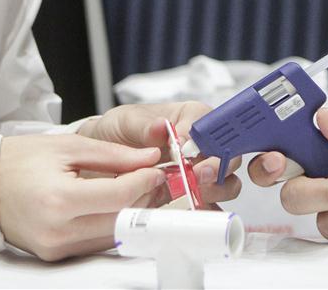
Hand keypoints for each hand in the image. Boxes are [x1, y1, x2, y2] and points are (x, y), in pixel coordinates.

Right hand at [0, 133, 164, 260]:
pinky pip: (96, 243)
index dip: (144, 180)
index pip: (119, 195)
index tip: (153, 168)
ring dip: (131, 213)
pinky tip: (114, 204)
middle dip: (143, 197)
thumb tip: (149, 159)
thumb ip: (114, 154)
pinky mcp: (55, 255)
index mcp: (60, 199)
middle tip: (150, 177)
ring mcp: (56, 248)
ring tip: (134, 188)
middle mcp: (58, 231)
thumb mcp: (69, 146)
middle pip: (121, 220)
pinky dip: (111, 224)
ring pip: (113, 236)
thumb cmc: (20, 160)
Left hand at [78, 101, 241, 204]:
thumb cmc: (118, 133)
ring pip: (225, 182)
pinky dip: (203, 210)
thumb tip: (159, 126)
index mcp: (190, 118)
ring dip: (214, 188)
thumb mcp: (125, 121)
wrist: (101, 162)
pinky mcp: (191, 197)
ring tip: (193, 191)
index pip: (211, 124)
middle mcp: (200, 146)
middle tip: (196, 173)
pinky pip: (208, 206)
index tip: (189, 149)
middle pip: (226, 155)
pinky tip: (189, 210)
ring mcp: (198, 173)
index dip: (205, 137)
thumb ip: (144, 125)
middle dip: (215, 166)